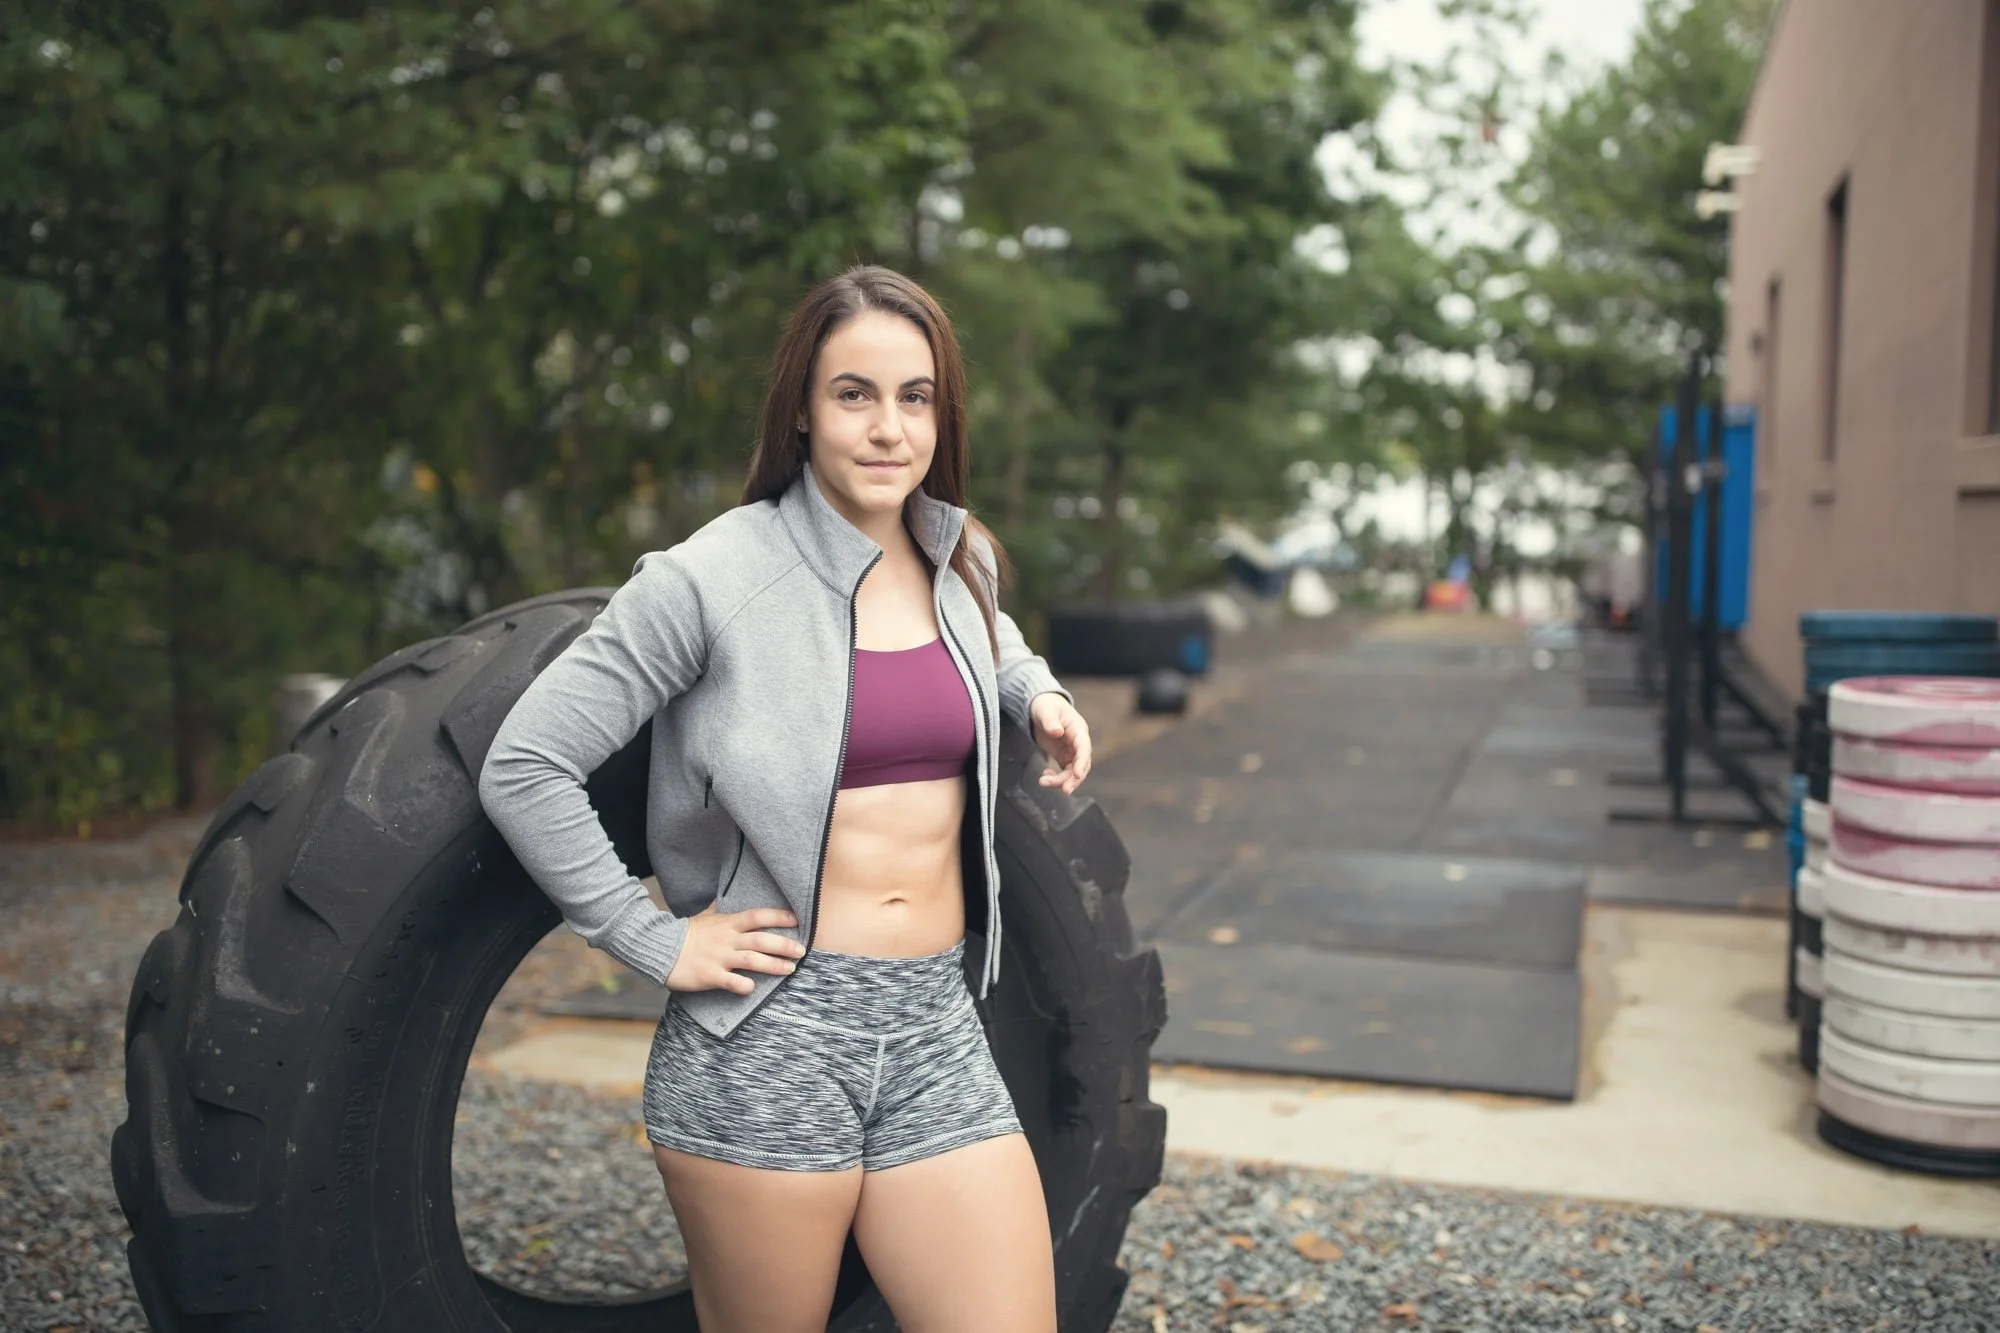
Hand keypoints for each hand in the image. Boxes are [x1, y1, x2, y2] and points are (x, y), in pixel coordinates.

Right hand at [665, 904, 803, 994]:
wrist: (658, 947)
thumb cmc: (682, 934)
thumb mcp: (702, 917)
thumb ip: (715, 909)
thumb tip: (719, 896)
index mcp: (727, 924)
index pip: (757, 916)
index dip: (778, 916)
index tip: (796, 919)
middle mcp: (727, 939)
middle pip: (762, 940)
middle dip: (784, 945)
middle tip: (802, 951)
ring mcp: (719, 957)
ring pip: (753, 960)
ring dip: (774, 965)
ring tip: (790, 970)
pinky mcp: (710, 975)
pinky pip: (732, 982)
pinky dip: (745, 985)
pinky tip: (754, 988)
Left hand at [1029, 692, 1092, 794]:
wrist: (1043, 708)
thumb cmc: (1047, 706)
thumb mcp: (1046, 711)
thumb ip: (1050, 721)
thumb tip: (1056, 732)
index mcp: (1078, 729)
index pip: (1084, 747)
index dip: (1082, 762)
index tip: (1077, 775)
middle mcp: (1078, 743)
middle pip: (1081, 765)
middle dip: (1073, 779)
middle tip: (1064, 791)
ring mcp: (1072, 751)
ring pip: (1072, 772)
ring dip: (1061, 781)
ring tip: (1043, 782)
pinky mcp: (1064, 757)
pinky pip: (1064, 773)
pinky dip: (1055, 778)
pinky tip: (1045, 777)